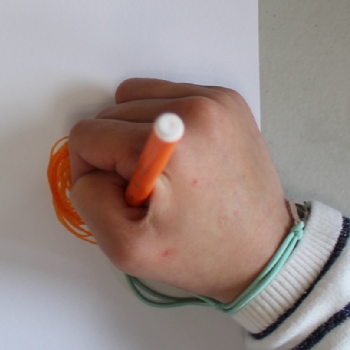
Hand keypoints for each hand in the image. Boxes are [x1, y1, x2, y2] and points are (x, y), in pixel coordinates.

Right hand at [68, 79, 290, 303]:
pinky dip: (161, 124)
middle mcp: (195, 109)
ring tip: (165, 172)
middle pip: (110, 113)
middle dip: (116, 153)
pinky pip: (166, 95)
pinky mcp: (226, 100)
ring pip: (134, 99)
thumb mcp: (125, 247)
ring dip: (135, 134)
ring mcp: (215, 100)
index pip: (88, 135)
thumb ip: (87, 198)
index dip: (90, 171)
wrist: (262, 255)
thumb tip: (89, 165)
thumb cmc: (200, 255)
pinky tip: (181, 159)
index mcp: (170, 142)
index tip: (120, 197)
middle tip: (148, 191)